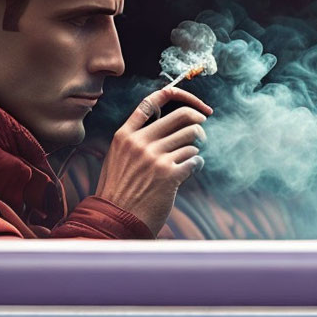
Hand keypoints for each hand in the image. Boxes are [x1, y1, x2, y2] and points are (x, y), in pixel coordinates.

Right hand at [95, 86, 212, 235]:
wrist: (115, 220)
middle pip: (182, 116)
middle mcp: (140, 142)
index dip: (178, 96)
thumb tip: (163, 125)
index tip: (194, 105)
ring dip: (195, 148)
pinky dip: (196, 165)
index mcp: (124, 135)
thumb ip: (135, 139)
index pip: (152, 101)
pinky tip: (188, 171)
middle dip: (198, 120)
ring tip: (187, 158)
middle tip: (201, 130)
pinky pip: (195, 160)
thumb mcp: (117, 157)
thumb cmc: (118, 191)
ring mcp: (154, 158)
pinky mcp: (169, 175)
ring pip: (191, 139)